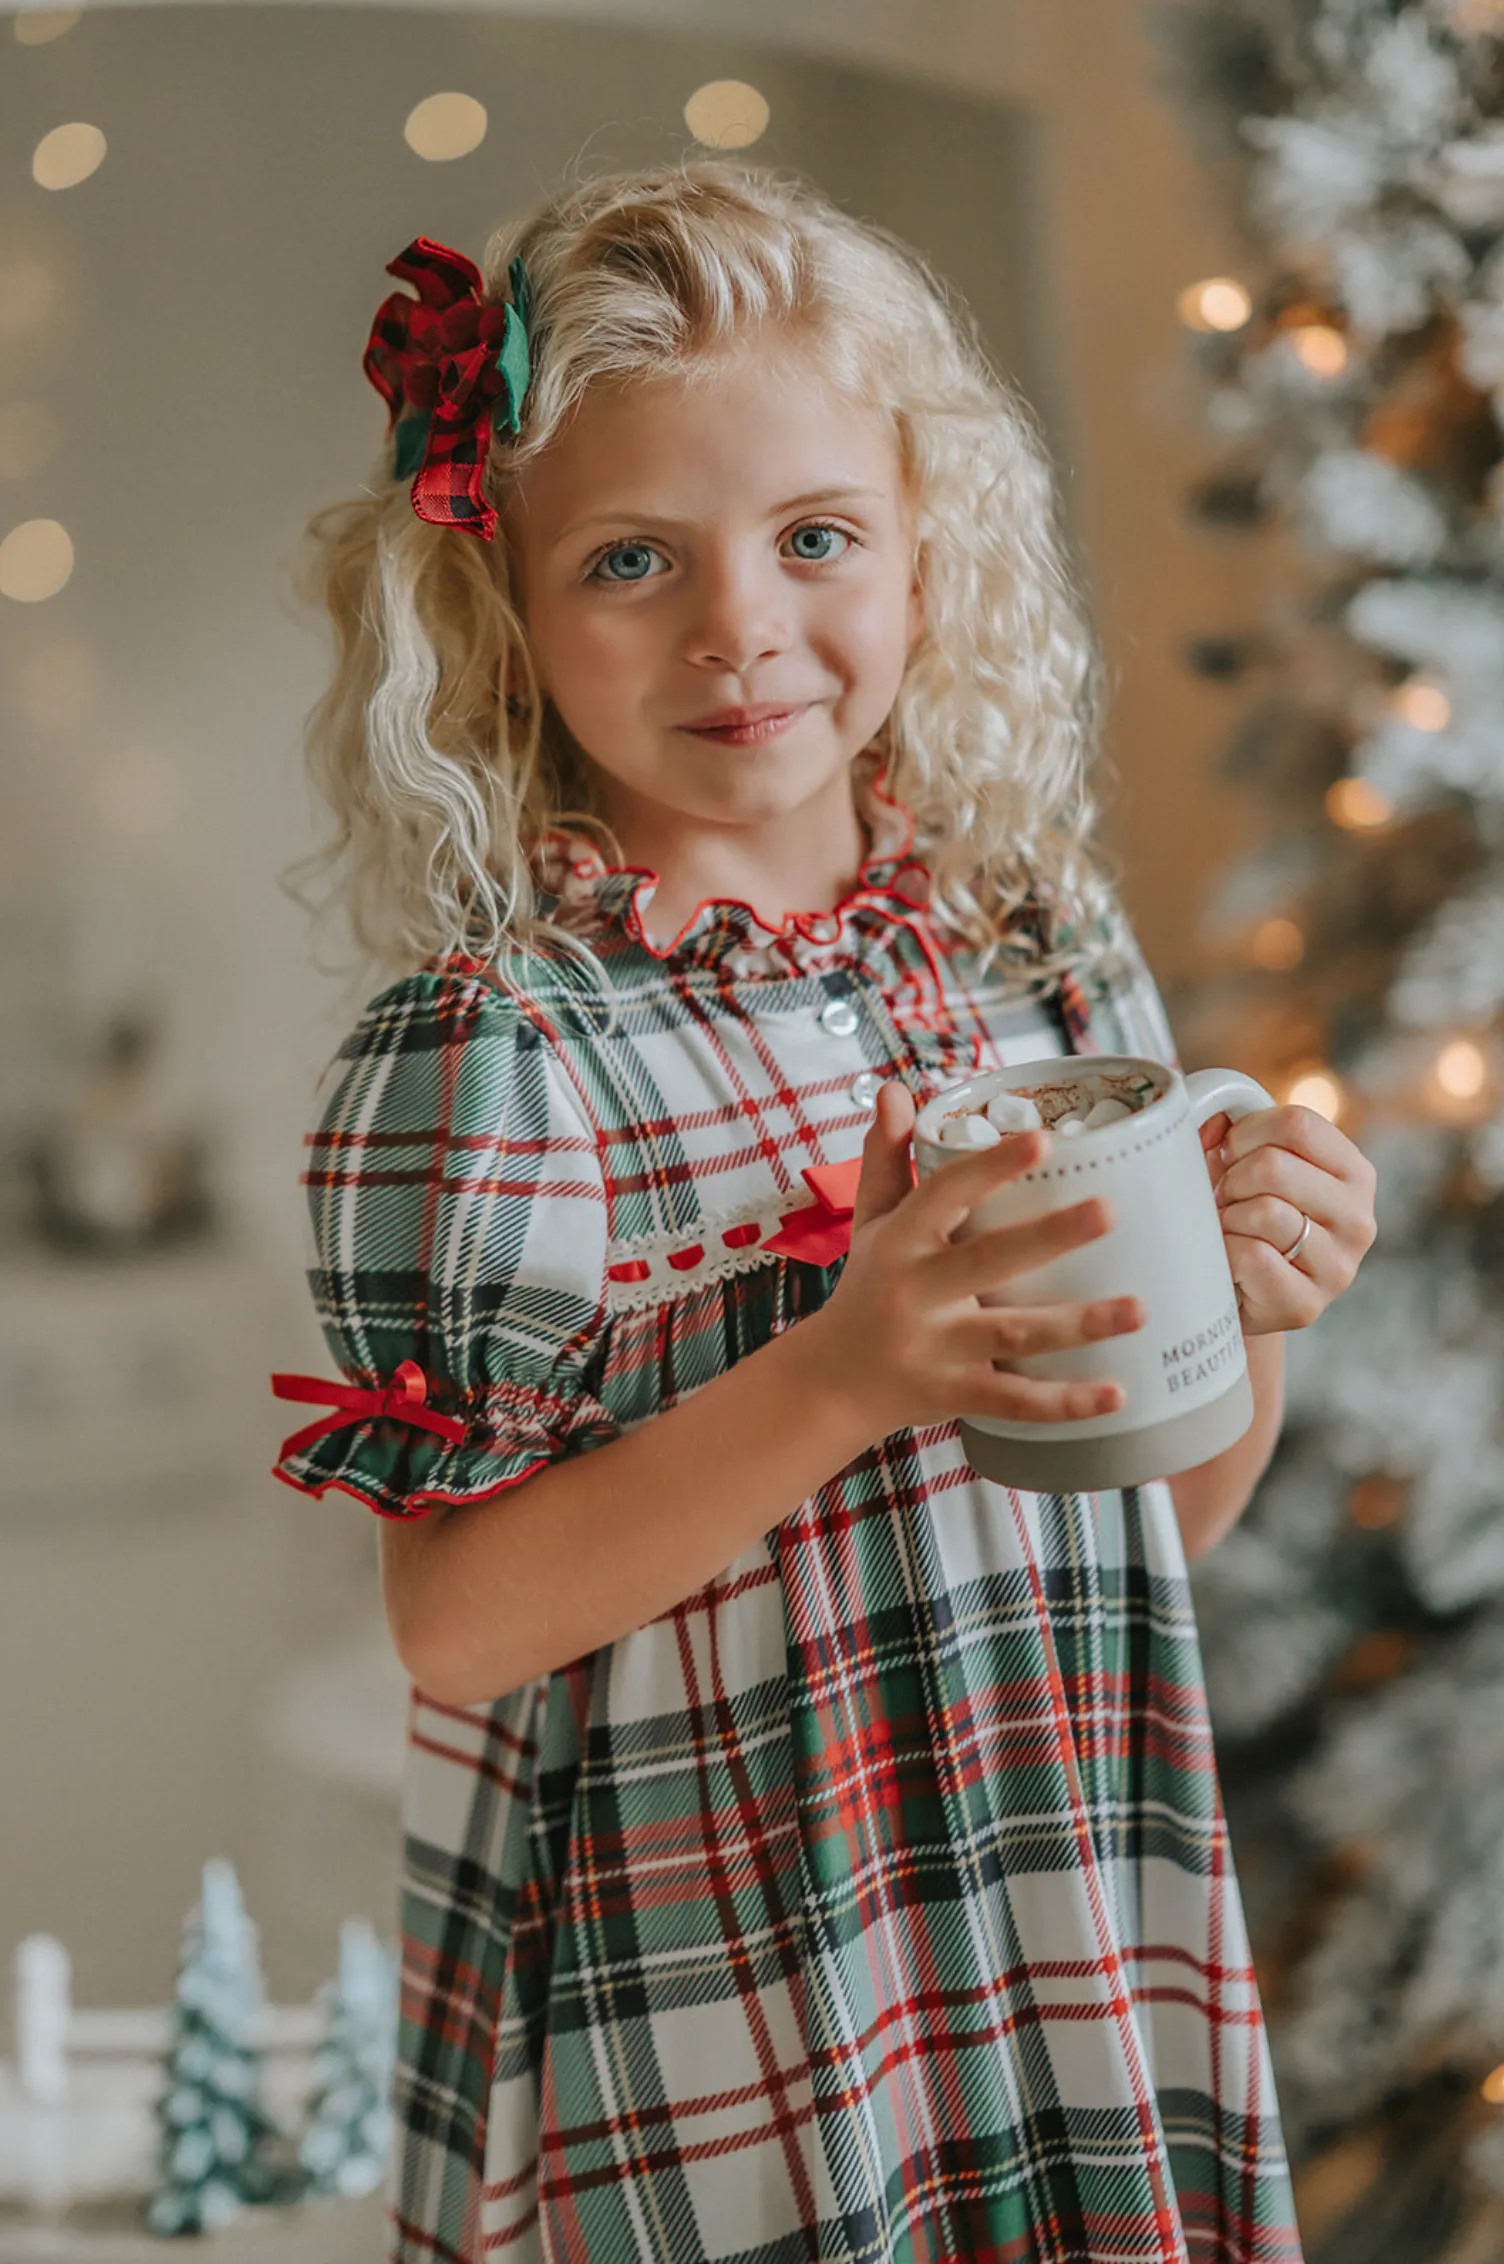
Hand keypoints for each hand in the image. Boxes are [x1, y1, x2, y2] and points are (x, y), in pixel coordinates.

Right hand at [807, 1080, 1146, 1438]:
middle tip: (1110, 1211)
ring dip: (1078, 1324)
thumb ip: (887, 1158)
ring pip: (1013, 1334)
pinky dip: (1066, 1403)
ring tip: (1139, 1309)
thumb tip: (893, 1088)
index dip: (992, 1167)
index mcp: (900, 1241)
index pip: (945, 1194)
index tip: (1045, 1140)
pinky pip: (1016, 1400)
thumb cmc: (867, 1288)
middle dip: (1050, 1236)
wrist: (831, 1383)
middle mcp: (915, 1292)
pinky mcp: (955, 1395)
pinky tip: (1117, 1393)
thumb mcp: (870, 1222)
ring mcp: (936, 1348)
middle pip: (988, 1260)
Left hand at [1199, 1104, 1376, 1336]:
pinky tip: (1230, 1263)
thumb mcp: (1247, 1167)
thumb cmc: (1244, 1219)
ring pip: (1263, 1212)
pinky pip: (1251, 1257)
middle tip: (1227, 1201)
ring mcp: (1338, 1266)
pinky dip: (1225, 1254)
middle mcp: (1359, 1218)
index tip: (1230, 1155)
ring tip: (1231, 1231)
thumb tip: (1214, 1123)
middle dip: (1233, 1180)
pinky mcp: (1307, 1305)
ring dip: (1228, 1219)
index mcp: (1354, 1172)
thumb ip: (1232, 1134)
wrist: (1240, 1296)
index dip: (1246, 1133)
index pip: (1297, 1124)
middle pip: (1274, 1166)